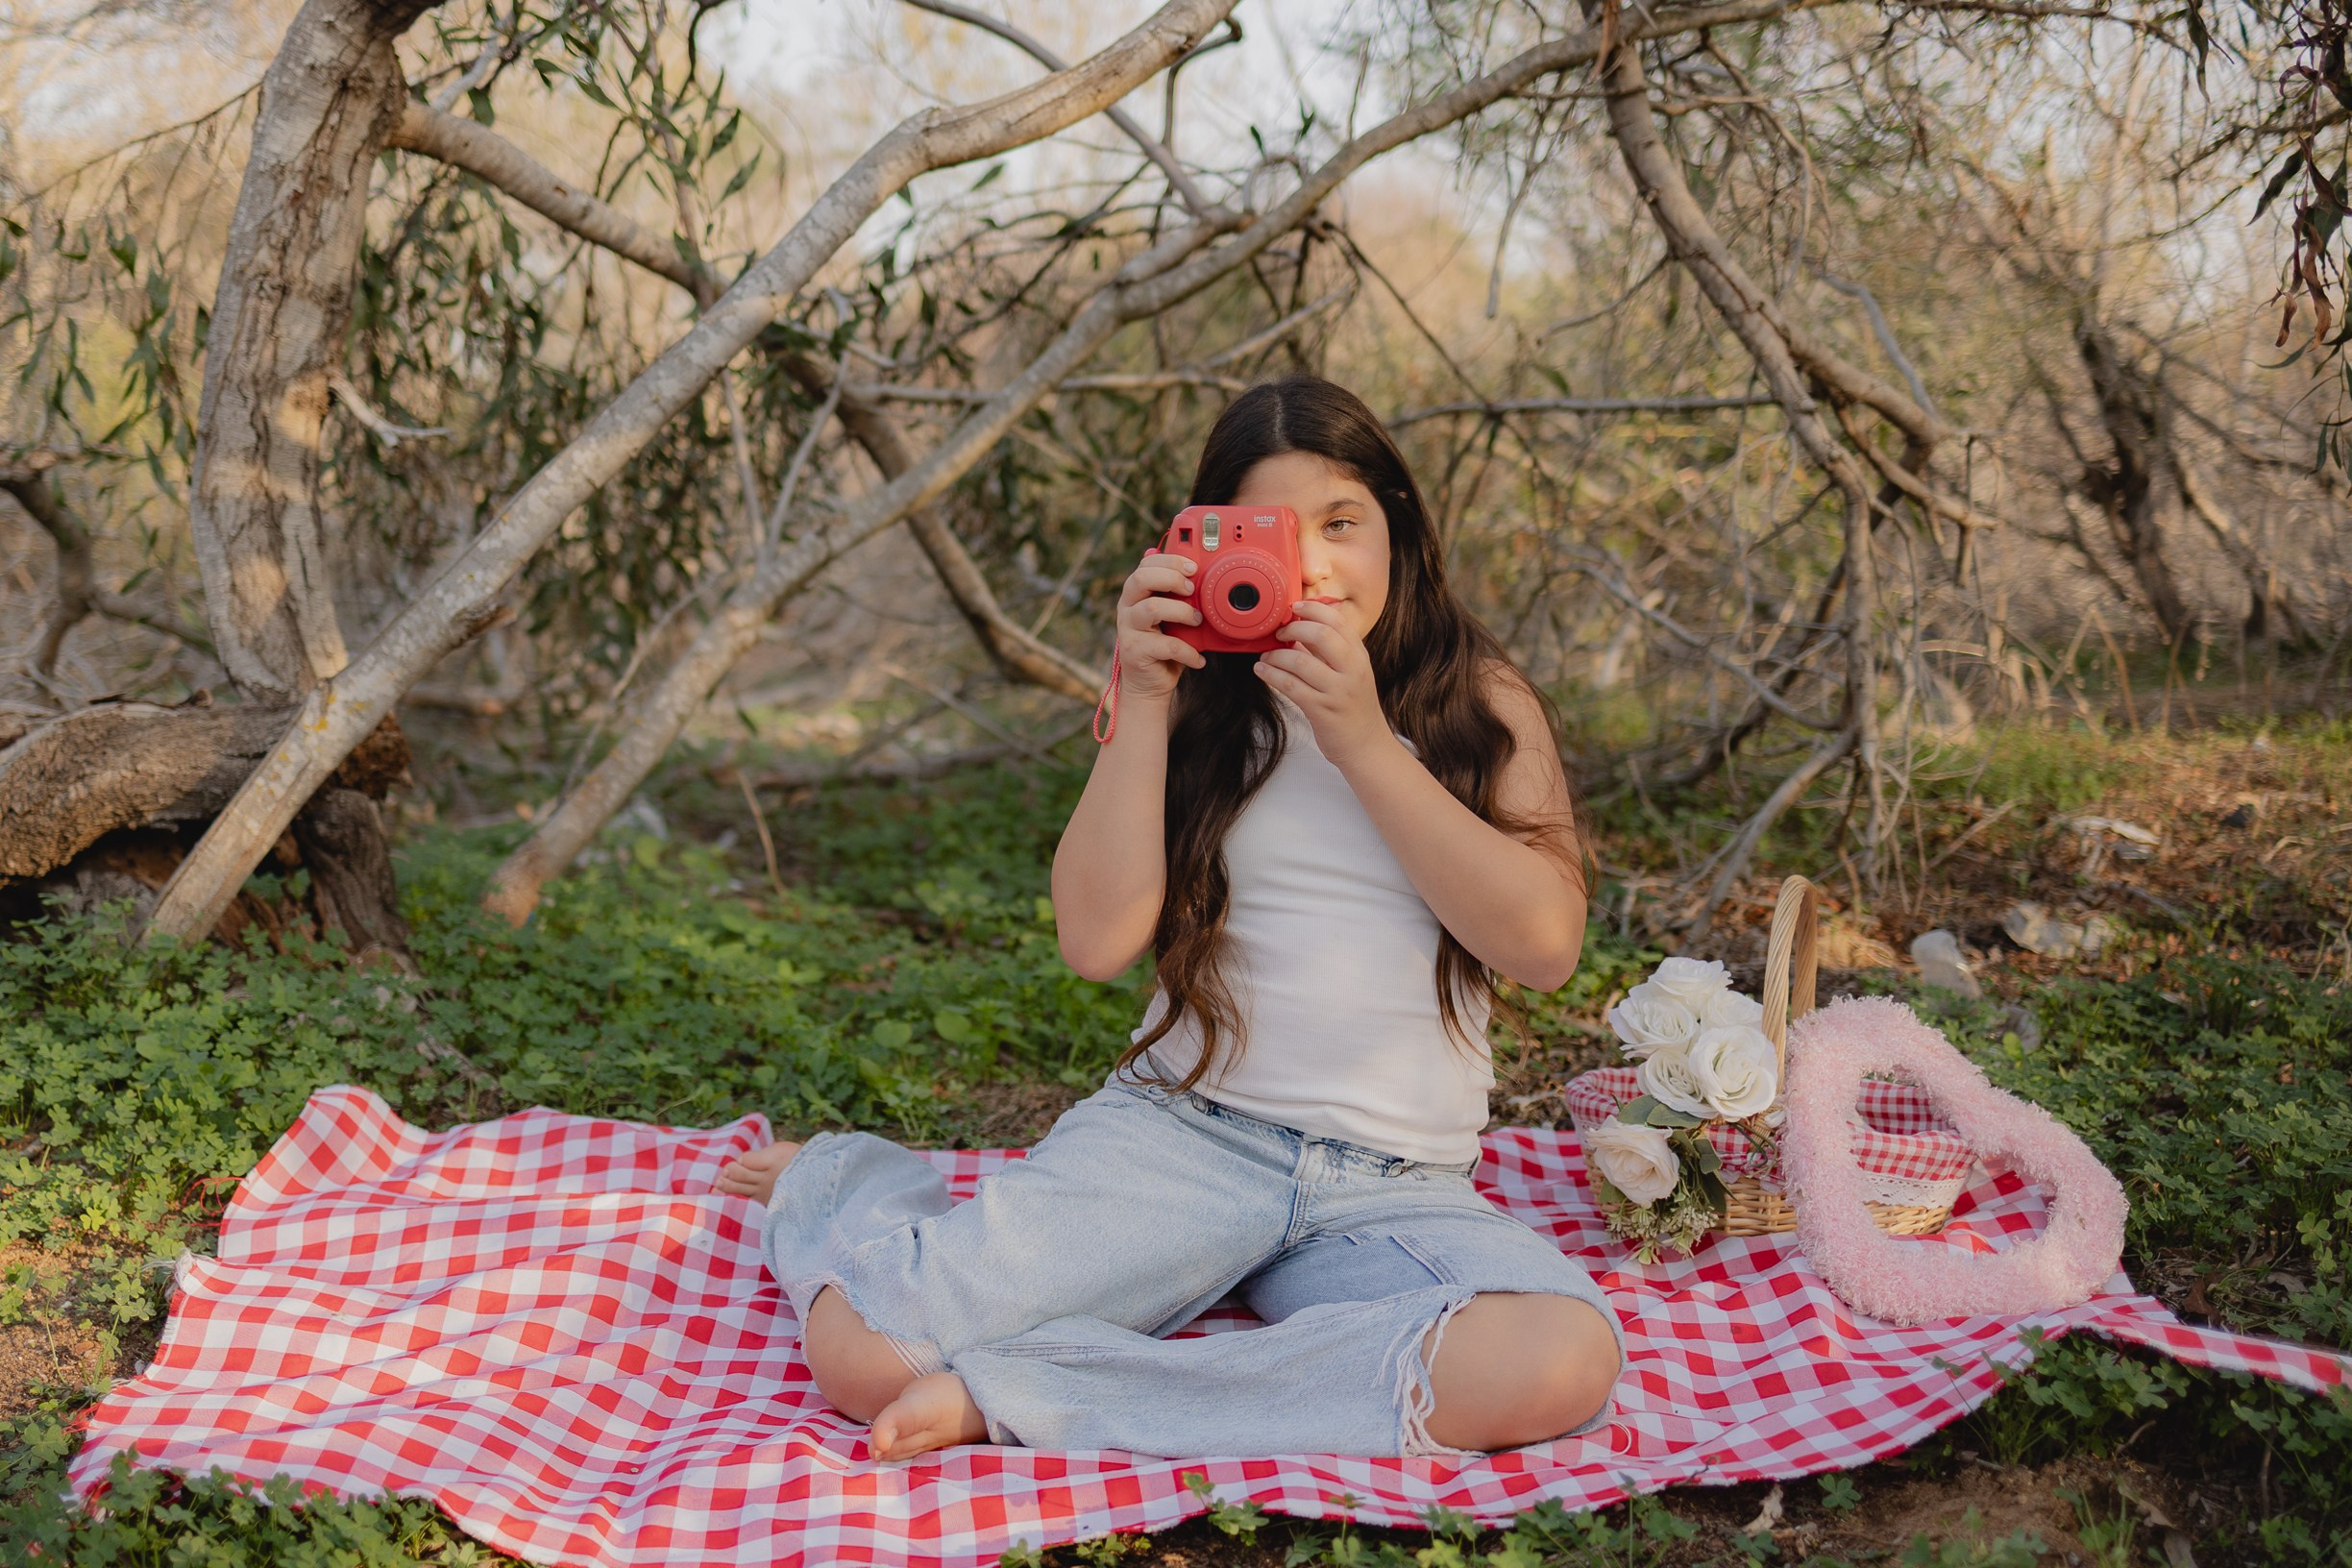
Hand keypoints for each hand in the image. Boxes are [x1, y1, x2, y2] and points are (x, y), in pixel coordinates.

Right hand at [1111, 551, 1205, 703]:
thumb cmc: (1165, 648)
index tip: (1193, 567)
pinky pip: (1165, 645)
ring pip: (1151, 608)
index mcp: (1136, 594)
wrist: (1150, 685)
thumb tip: (1203, 576)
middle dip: (1171, 578)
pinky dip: (1188, 652)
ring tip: (1197, 621)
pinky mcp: (1133, 651)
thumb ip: (1182, 599)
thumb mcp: (1175, 619)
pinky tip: (1198, 659)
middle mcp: (1127, 607)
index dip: (1170, 561)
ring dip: (1181, 612)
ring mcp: (1127, 629)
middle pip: (1141, 579)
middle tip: (1192, 589)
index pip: (1146, 565)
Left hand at [1254, 600, 1392, 767]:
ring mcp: (1338, 691)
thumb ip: (1330, 651)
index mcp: (1359, 657)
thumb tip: (1299, 627)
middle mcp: (1352, 671)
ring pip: (1301, 661)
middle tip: (1279, 633)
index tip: (1294, 608)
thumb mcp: (1350, 672)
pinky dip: (1271, 675)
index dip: (1313, 609)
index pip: (1338, 622)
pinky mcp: (1322, 710)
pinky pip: (1290, 686)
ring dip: (1277, 655)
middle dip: (1294, 628)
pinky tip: (1262, 670)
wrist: (1365, 745)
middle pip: (1321, 635)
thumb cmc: (1353, 706)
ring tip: (1266, 656)